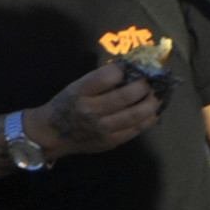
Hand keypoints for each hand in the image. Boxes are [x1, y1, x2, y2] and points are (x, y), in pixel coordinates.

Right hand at [28, 61, 159, 156]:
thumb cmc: (64, 105)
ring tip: (157, 97)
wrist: (52, 134)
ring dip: (150, 104)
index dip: (121, 71)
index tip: (129, 68)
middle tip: (150, 82)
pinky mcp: (110, 141)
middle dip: (142, 87)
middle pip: (124, 97)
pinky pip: (134, 130)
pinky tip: (152, 113)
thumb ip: (97, 81)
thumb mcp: (74, 88)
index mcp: (79, 93)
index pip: (105, 78)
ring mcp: (102, 128)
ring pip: (134, 116)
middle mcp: (91, 111)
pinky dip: (147, 120)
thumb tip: (126, 72)